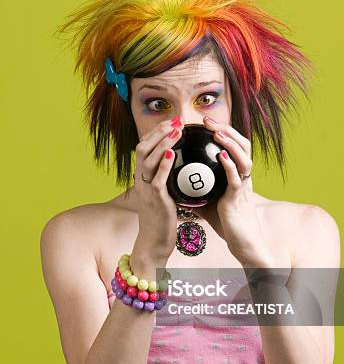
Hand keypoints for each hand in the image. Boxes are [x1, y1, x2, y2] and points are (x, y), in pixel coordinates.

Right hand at [131, 116, 182, 264]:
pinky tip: (172, 153)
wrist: (154, 243)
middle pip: (143, 149)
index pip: (145, 148)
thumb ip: (168, 180)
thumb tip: (182, 165)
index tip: (172, 122)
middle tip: (176, 121)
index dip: (156, 133)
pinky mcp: (155, 200)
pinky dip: (164, 164)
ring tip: (176, 131)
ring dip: (162, 143)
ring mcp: (146, 190)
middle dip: (159, 132)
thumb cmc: (162, 220)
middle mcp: (141, 181)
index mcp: (143, 178)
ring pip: (149, 160)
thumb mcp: (164, 195)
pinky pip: (158, 179)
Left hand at [198, 116, 270, 266]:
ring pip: (243, 157)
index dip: (222, 131)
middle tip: (207, 121)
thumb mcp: (209, 200)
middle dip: (226, 129)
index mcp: (237, 174)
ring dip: (230, 143)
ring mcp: (243, 186)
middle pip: (242, 144)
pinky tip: (220, 156)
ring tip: (217, 133)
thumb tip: (176, 180)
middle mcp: (244, 176)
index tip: (204, 122)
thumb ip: (197, 188)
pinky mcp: (239, 198)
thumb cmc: (227, 222)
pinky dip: (229, 165)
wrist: (241, 242)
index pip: (234, 146)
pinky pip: (236, 178)